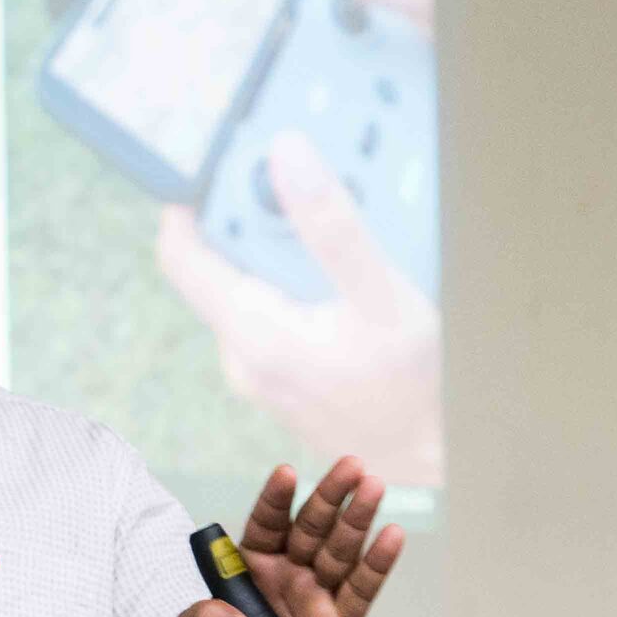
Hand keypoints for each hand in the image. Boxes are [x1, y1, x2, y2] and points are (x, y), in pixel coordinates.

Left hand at [156, 0, 442, 486]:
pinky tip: (336, 277)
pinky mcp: (279, 380)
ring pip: (246, 289)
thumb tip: (284, 156)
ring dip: (275, 250)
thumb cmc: (415, 387)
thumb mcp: (381, 296)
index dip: (188, 199)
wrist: (436, 459)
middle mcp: (240, 357)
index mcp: (251, 333)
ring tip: (323, 219)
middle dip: (246, 216)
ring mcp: (256, 373)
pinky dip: (293, 285)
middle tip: (290, 174)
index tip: (215, 158)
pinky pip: (270, 315)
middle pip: (216, 264)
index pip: (179, 252)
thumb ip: (332, 226)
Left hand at [171, 458, 404, 616]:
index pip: (266, 524)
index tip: (287, 473)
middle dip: (329, 496)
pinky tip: (391, 535)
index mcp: (251, 569)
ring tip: (373, 487)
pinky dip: (378, 563)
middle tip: (351, 466)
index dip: (276, 499)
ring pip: (341, 550)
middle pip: (311, 527)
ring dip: (357, 518)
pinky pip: (362, 589)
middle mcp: (288, 573)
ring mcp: (319, 596)